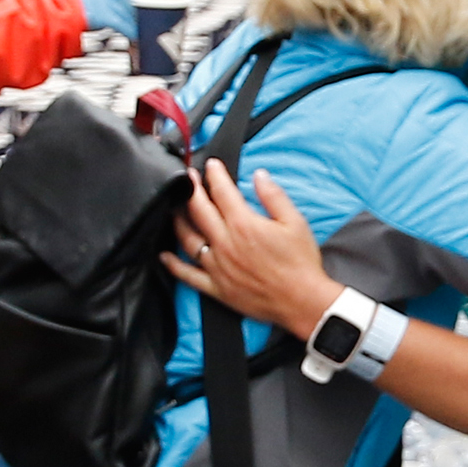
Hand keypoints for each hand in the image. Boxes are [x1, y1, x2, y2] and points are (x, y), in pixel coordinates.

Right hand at [72, 0, 136, 38]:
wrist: (52, 6)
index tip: (133, 1)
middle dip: (134, 10)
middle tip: (137, 17)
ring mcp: (107, 1)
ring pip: (128, 12)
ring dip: (133, 22)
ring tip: (136, 28)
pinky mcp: (105, 16)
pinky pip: (124, 25)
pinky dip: (130, 31)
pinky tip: (133, 36)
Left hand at [161, 162, 338, 337]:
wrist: (302, 301)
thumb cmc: (301, 262)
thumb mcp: (295, 222)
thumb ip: (274, 196)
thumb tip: (260, 175)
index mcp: (244, 224)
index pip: (222, 192)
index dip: (214, 175)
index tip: (211, 165)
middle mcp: (225, 243)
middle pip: (198, 210)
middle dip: (191, 189)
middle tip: (188, 177)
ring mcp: (217, 266)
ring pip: (187, 238)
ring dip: (178, 219)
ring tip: (175, 207)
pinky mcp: (216, 288)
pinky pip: (188, 275)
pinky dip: (173, 264)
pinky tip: (165, 255)